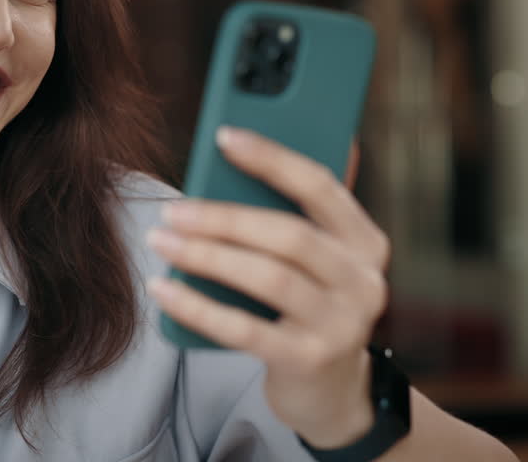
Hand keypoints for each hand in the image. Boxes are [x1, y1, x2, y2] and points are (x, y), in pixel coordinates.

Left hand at [147, 127, 389, 447]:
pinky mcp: (309, 361)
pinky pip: (244, 330)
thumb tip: (231, 152)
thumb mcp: (313, 260)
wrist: (333, 392)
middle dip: (224, 217)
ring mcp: (341, 324)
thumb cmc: (307, 306)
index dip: (272, 158)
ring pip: (268, 279)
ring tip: (162, 240)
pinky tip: (163, 290)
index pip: (320, 186)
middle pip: (289, 235)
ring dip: (206, 256)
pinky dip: (198, 307)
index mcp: (365, 240)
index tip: (223, 136)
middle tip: (171, 209)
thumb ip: (288, 214)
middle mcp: (363, 280)